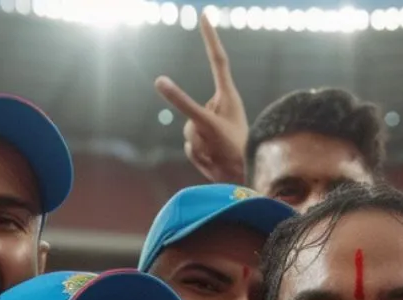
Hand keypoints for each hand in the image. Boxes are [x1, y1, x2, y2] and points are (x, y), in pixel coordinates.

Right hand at [155, 15, 248, 183]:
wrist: (244, 180)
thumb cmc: (233, 149)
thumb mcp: (205, 123)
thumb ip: (182, 102)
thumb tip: (158, 80)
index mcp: (227, 95)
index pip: (217, 59)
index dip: (209, 37)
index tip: (204, 15)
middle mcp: (218, 106)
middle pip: (190, 108)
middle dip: (196, 128)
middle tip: (215, 142)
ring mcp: (211, 124)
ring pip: (187, 130)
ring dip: (198, 145)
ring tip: (217, 153)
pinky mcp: (207, 141)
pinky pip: (189, 145)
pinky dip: (198, 156)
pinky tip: (214, 162)